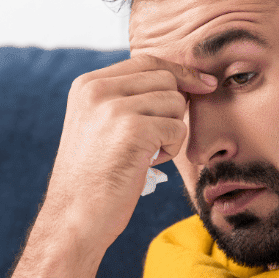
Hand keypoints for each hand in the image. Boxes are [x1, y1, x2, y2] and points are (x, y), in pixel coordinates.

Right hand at [39, 55, 217, 249]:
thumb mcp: (98, 124)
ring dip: (171, 131)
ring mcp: (113, 107)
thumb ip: (125, 97)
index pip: (145, 61)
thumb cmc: (94, 177)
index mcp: (87, 84)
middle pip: (165, 78)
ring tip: (147, 154)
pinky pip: (177, 128)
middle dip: (174, 108)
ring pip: (175, 102)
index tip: (203, 83)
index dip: (179, 71)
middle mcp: (96, 89)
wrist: (75, 216)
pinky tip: (148, 163)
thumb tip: (181, 80)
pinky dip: (171, 149)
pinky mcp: (132, 129)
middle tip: (157, 139)